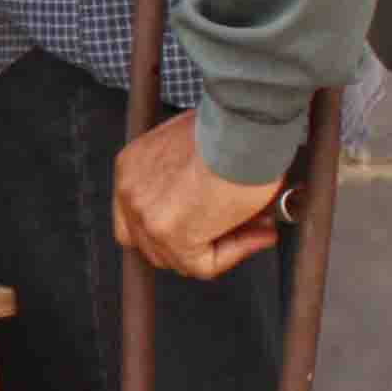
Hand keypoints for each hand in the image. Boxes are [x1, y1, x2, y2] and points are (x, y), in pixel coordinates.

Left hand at [113, 115, 287, 283]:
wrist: (243, 125)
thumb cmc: (230, 125)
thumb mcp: (197, 143)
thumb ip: (192, 174)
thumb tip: (219, 201)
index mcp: (132, 167)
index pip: (136, 215)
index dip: (170, 226)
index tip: (207, 222)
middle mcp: (131, 192)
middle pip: (151, 242)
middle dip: (197, 240)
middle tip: (237, 228)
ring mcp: (148, 217)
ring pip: (179, 257)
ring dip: (222, 246)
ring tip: (258, 229)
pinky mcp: (172, 236)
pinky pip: (204, 265)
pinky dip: (236, 253)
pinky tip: (260, 234)